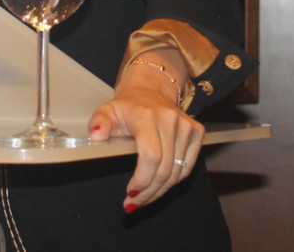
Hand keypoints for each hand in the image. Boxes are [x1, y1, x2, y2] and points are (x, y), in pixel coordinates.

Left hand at [87, 50, 204, 211]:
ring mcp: (186, 126)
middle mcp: (169, 120)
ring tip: (144, 199)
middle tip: (133, 204)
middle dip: (148, 192)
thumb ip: (99, 124)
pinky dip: (173, 181)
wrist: (150, 90)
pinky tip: (159, 187)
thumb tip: (96, 136)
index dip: (142, 179)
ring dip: (160, 191)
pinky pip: (186, 167)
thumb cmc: (126, 106)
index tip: (130, 193)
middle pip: (164, 169)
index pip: (151, 156)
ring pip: (177, 172)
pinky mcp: (196, 132)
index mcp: (146, 116)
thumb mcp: (106, 111)